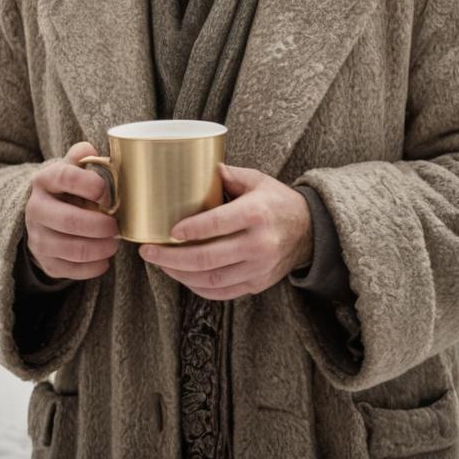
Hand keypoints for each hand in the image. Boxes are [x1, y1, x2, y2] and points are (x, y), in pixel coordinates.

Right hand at [24, 142, 118, 280]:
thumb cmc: (68, 189)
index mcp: (45, 180)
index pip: (64, 177)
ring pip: (72, 249)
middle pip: (69, 220)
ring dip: (100, 248)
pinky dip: (94, 267)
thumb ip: (82, 157)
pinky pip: (72, 270)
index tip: (105, 192)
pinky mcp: (46, 262)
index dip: (88, 184)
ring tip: (114, 243)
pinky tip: (104, 259)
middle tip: (116, 226)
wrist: (44, 217)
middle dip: (99, 225)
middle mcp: (36, 209)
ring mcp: (38, 238)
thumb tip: (93, 149)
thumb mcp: (71, 168)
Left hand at [138, 163, 312, 300]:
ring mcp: (258, 268)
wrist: (309, 231)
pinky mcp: (257, 283)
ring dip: (180, 274)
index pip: (218, 224)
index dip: (191, 230)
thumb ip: (228, 175)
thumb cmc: (277, 201)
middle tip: (149, 251)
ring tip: (160, 263)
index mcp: (257, 213)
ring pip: (211, 279)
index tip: (169, 231)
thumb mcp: (257, 180)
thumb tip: (197, 167)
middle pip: (209, 258)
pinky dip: (197, 287)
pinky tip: (181, 276)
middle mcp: (259, 244)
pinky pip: (221, 292)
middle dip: (172, 257)